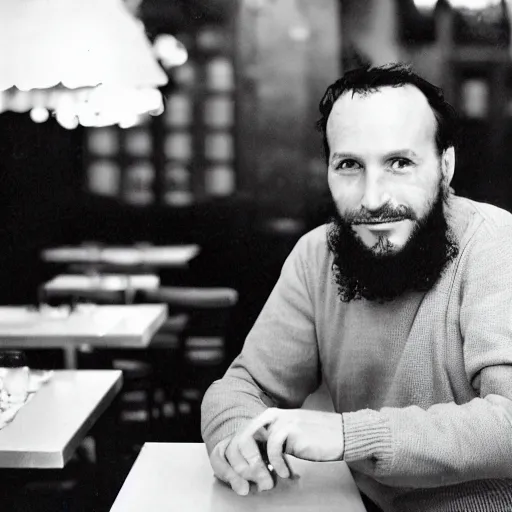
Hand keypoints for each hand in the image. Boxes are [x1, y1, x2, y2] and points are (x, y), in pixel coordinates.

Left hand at [209, 408, 343, 495]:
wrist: (343, 434)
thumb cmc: (318, 438)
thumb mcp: (291, 436)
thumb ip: (274, 440)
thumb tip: (255, 458)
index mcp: (272, 415)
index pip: (246, 432)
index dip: (241, 454)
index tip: (247, 473)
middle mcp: (275, 415)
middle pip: (245, 434)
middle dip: (243, 459)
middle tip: (250, 477)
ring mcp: (284, 420)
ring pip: (257, 442)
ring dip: (260, 466)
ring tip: (270, 479)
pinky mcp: (293, 429)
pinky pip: (273, 448)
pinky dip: (276, 464)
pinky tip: (285, 472)